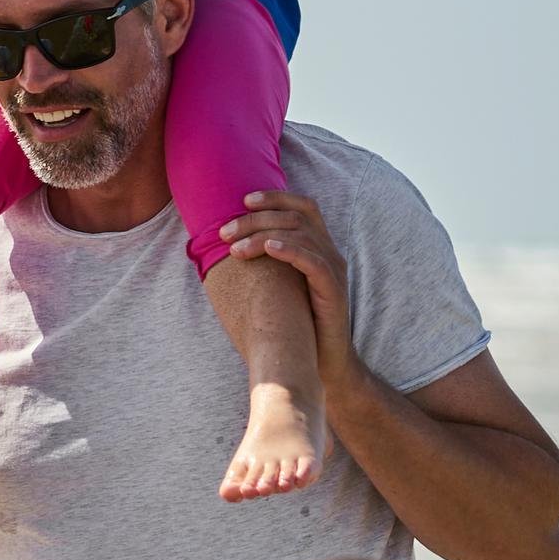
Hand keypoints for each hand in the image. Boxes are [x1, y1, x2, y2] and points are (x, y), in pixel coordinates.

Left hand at [215, 192, 360, 389]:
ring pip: (299, 234)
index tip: (243, 200)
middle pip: (295, 216)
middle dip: (256, 218)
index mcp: (319, 247)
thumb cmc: (298, 324)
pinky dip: (288, 250)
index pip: (303, 206)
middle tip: (224, 232)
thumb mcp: (281, 286)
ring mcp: (333, 270)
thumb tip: (229, 246)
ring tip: (234, 248)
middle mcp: (330, 253)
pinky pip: (312, 261)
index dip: (275, 198)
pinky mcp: (333, 290)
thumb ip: (268, 262)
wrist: (324, 362)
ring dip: (261, 235)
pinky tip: (267, 249)